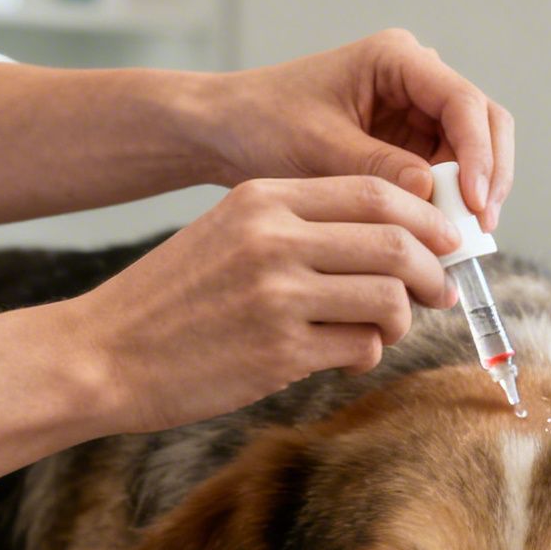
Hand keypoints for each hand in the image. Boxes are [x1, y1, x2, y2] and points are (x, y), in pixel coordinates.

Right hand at [69, 175, 460, 434]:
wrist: (104, 353)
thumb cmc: (176, 298)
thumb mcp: (231, 234)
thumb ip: (303, 228)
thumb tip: (398, 239)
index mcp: (264, 200)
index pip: (376, 192)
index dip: (427, 218)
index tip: (446, 242)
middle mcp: (273, 239)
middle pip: (397, 243)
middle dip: (434, 272)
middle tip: (439, 292)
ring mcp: (278, 296)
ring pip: (390, 299)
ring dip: (402, 320)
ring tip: (383, 330)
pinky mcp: (281, 352)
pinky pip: (363, 347)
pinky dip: (370, 354)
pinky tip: (348, 358)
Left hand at [202, 30, 513, 230]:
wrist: (228, 133)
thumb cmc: (262, 124)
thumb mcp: (319, 147)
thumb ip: (378, 168)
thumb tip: (433, 196)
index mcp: (397, 60)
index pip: (464, 103)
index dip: (478, 155)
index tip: (473, 203)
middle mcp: (418, 82)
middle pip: (485, 125)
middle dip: (489, 176)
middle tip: (480, 228)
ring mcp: (419, 116)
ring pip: (477, 154)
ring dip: (475, 197)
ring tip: (461, 242)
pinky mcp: (413, 148)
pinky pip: (452, 177)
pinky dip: (453, 207)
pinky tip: (443, 237)